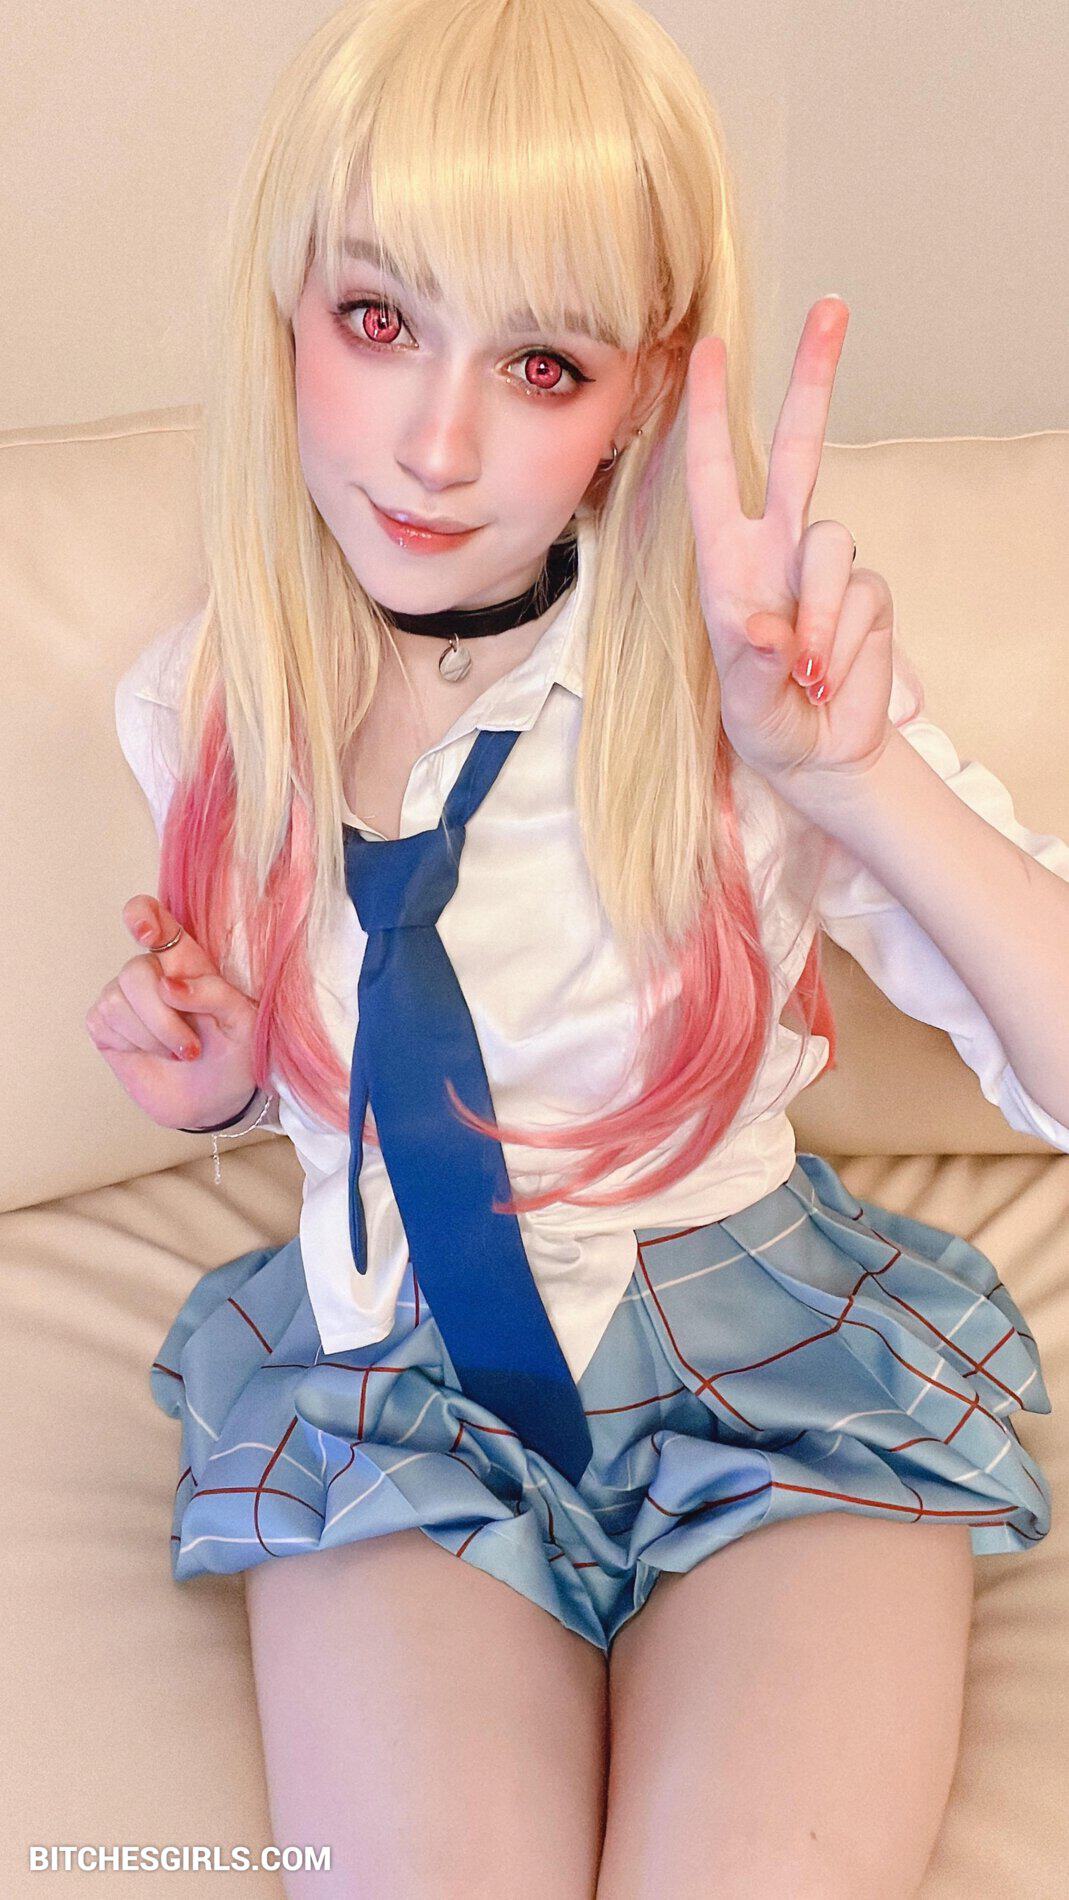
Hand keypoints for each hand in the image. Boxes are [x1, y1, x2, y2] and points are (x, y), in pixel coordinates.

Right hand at [84, 896, 260, 1129]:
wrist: (215, 1100)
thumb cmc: (234, 1053)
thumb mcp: (243, 1023)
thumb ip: (214, 994)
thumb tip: (169, 985)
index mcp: (189, 960)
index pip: (157, 920)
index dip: (144, 915)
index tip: (145, 930)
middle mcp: (152, 971)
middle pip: (136, 971)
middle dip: (163, 1017)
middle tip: (193, 1048)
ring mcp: (125, 996)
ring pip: (119, 999)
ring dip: (155, 1036)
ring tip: (180, 1053)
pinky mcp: (105, 1023)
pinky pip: (106, 1021)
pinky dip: (136, 1044)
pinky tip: (154, 1053)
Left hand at [684, 297, 896, 799]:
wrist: (820, 757)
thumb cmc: (764, 723)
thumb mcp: (741, 700)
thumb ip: (752, 664)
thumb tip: (770, 632)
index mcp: (726, 560)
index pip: (713, 472)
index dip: (708, 412)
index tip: (705, 349)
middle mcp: (777, 549)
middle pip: (802, 447)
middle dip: (815, 377)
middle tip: (833, 306)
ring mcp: (826, 568)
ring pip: (834, 550)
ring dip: (820, 620)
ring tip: (805, 675)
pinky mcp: (868, 594)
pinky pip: (862, 601)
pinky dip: (844, 646)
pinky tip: (829, 678)